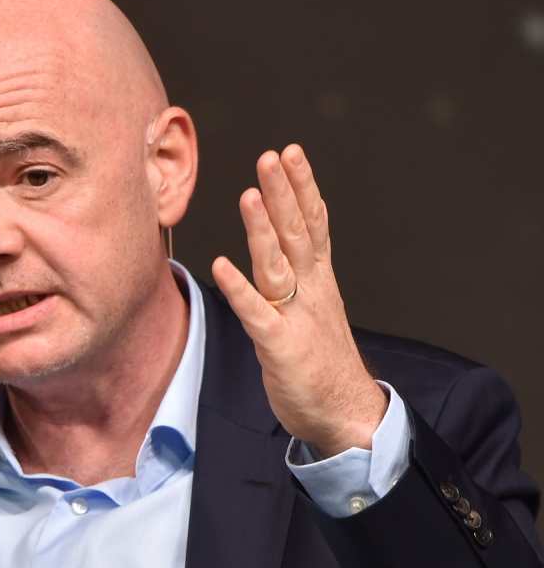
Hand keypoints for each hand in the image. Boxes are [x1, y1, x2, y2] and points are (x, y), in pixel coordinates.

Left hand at [211, 144, 385, 456]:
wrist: (346, 415)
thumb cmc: (322, 362)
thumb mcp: (311, 310)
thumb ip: (293, 279)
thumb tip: (273, 249)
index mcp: (318, 281)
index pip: (313, 224)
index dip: (301, 188)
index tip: (291, 153)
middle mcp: (310, 291)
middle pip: (298, 233)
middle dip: (284, 193)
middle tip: (272, 155)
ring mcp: (296, 317)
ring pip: (277, 264)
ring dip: (262, 229)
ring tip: (249, 194)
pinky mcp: (280, 346)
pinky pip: (257, 313)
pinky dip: (239, 289)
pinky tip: (221, 265)